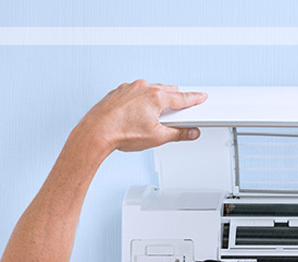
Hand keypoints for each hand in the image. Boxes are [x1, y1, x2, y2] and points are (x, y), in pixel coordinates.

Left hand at [76, 80, 205, 153]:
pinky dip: (140, 100)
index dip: (194, 99)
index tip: (201, 97)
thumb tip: (190, 133)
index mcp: (156, 97)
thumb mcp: (156, 137)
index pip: (182, 98)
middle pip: (167, 91)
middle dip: (174, 100)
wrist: (96, 132)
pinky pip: (135, 93)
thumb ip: (178, 134)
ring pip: (150, 90)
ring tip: (153, 118)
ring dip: (156, 100)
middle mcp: (143, 88)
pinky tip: (136, 115)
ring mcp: (129, 88)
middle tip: (178, 113)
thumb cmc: (121, 133)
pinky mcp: (118, 92)